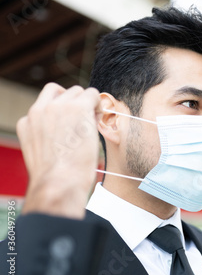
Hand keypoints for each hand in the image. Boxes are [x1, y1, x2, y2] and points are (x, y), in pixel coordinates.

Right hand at [17, 83, 101, 219]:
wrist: (59, 183)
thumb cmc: (56, 178)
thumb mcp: (42, 153)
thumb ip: (49, 136)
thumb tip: (67, 131)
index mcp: (28, 123)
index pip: (46, 104)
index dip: (63, 112)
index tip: (72, 126)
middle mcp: (39, 110)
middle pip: (61, 92)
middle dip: (75, 104)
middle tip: (86, 123)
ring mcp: (57, 107)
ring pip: (77, 91)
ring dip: (87, 104)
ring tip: (93, 123)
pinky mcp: (77, 107)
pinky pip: (92, 94)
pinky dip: (98, 104)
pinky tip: (99, 118)